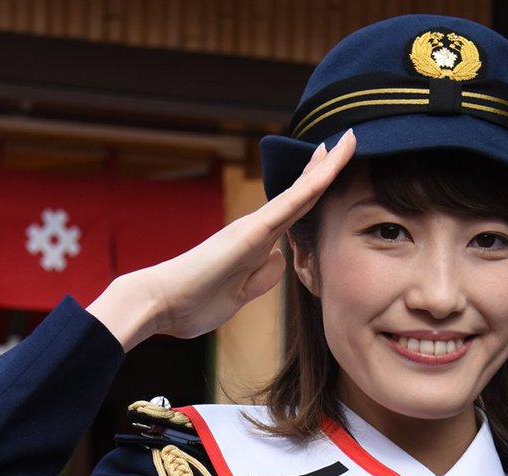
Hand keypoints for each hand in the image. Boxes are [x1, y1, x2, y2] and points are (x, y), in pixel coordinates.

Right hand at [87, 131, 355, 350]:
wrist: (159, 302)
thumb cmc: (193, 303)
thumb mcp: (239, 296)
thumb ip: (261, 278)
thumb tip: (280, 258)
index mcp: (255, 244)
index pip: (294, 213)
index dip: (315, 189)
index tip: (333, 168)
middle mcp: (255, 229)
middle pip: (300, 195)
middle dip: (325, 168)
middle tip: (348, 140)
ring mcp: (252, 229)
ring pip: (298, 195)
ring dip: (324, 169)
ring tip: (347, 142)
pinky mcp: (248, 236)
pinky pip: (286, 207)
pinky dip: (308, 187)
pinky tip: (327, 171)